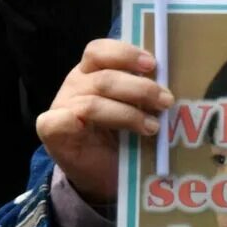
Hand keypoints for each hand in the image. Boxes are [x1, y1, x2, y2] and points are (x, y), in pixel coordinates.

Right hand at [36, 40, 172, 205]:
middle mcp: (76, 83)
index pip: (99, 51)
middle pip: (104, 77)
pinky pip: (67, 121)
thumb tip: (174, 83)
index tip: (153, 65)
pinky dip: (94, 125)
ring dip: (128, 114)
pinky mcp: (51, 128)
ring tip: (153, 127)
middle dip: (140, 89)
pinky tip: (119, 136)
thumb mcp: (138, 108)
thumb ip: (146, 93)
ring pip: (93, 102)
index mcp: (93, 71)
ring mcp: (62, 105)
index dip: (126, 54)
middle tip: (166, 101)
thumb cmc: (122, 137)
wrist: (100, 175)